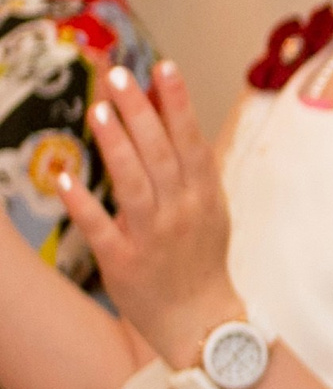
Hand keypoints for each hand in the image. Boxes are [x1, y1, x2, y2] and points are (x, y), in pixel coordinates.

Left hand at [57, 62, 243, 371]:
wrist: (200, 321)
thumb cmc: (202, 261)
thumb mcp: (212, 210)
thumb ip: (193, 169)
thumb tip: (176, 121)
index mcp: (204, 196)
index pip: (190, 140)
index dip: (178, 103)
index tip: (164, 67)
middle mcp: (181, 211)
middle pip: (159, 152)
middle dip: (139, 110)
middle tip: (117, 75)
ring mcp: (153, 236)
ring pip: (133, 183)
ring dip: (115, 145)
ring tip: (98, 109)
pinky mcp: (123, 261)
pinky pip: (100, 228)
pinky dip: (84, 204)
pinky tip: (65, 178)